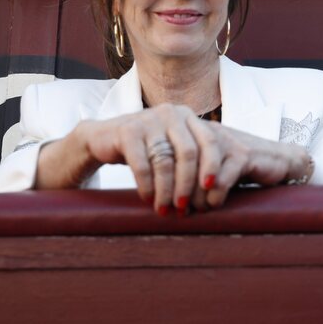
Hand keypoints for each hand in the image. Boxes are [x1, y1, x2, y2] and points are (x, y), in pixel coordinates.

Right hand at [43, 104, 311, 215]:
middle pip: (189, 152)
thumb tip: (218, 192)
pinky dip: (146, 185)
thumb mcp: (173, 147)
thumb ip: (194, 158)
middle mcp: (172, 114)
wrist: (104, 138)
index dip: (213, 166)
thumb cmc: (147, 149)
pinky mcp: (127, 131)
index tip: (213, 190)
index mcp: (189, 117)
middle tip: (186, 208)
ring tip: (166, 209)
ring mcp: (149, 119)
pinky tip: (147, 198)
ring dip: (166, 190)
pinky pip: (141, 163)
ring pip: (165, 161)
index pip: (210, 140)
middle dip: (189, 183)